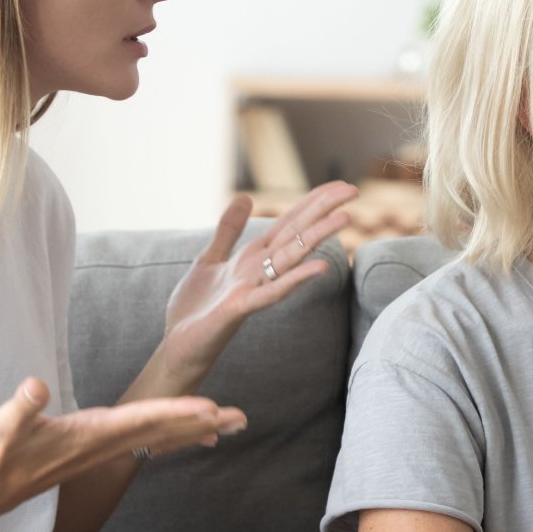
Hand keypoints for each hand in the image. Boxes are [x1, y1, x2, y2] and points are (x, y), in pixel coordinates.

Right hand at [0, 377, 245, 524]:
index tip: (208, 407)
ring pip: (161, 435)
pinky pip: (149, 441)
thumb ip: (20, 408)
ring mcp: (105, 448)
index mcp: (90, 433)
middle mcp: (106, 442)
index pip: (140, 418)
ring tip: (232, 423)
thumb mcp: (2, 429)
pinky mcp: (100, 449)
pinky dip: (176, 436)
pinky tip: (199, 437)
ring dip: (197, 428)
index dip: (175, 410)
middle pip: (164, 429)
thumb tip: (35, 386)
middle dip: (203, 421)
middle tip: (242, 417)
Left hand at [160, 181, 356, 375]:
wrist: (179, 346)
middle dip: (322, 211)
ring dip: (317, 237)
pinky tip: (320, 267)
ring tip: (345, 217)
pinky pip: (272, 292)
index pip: (289, 223)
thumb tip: (245, 197)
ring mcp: (254, 287)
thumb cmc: (196, 308)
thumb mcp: (210, 259)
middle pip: (296, 234)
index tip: (340, 185)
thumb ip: (228, 230)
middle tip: (353, 190)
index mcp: (253, 256)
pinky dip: (296, 278)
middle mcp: (260, 269)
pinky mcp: (241, 307)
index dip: (312, 202)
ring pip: (291, 257)